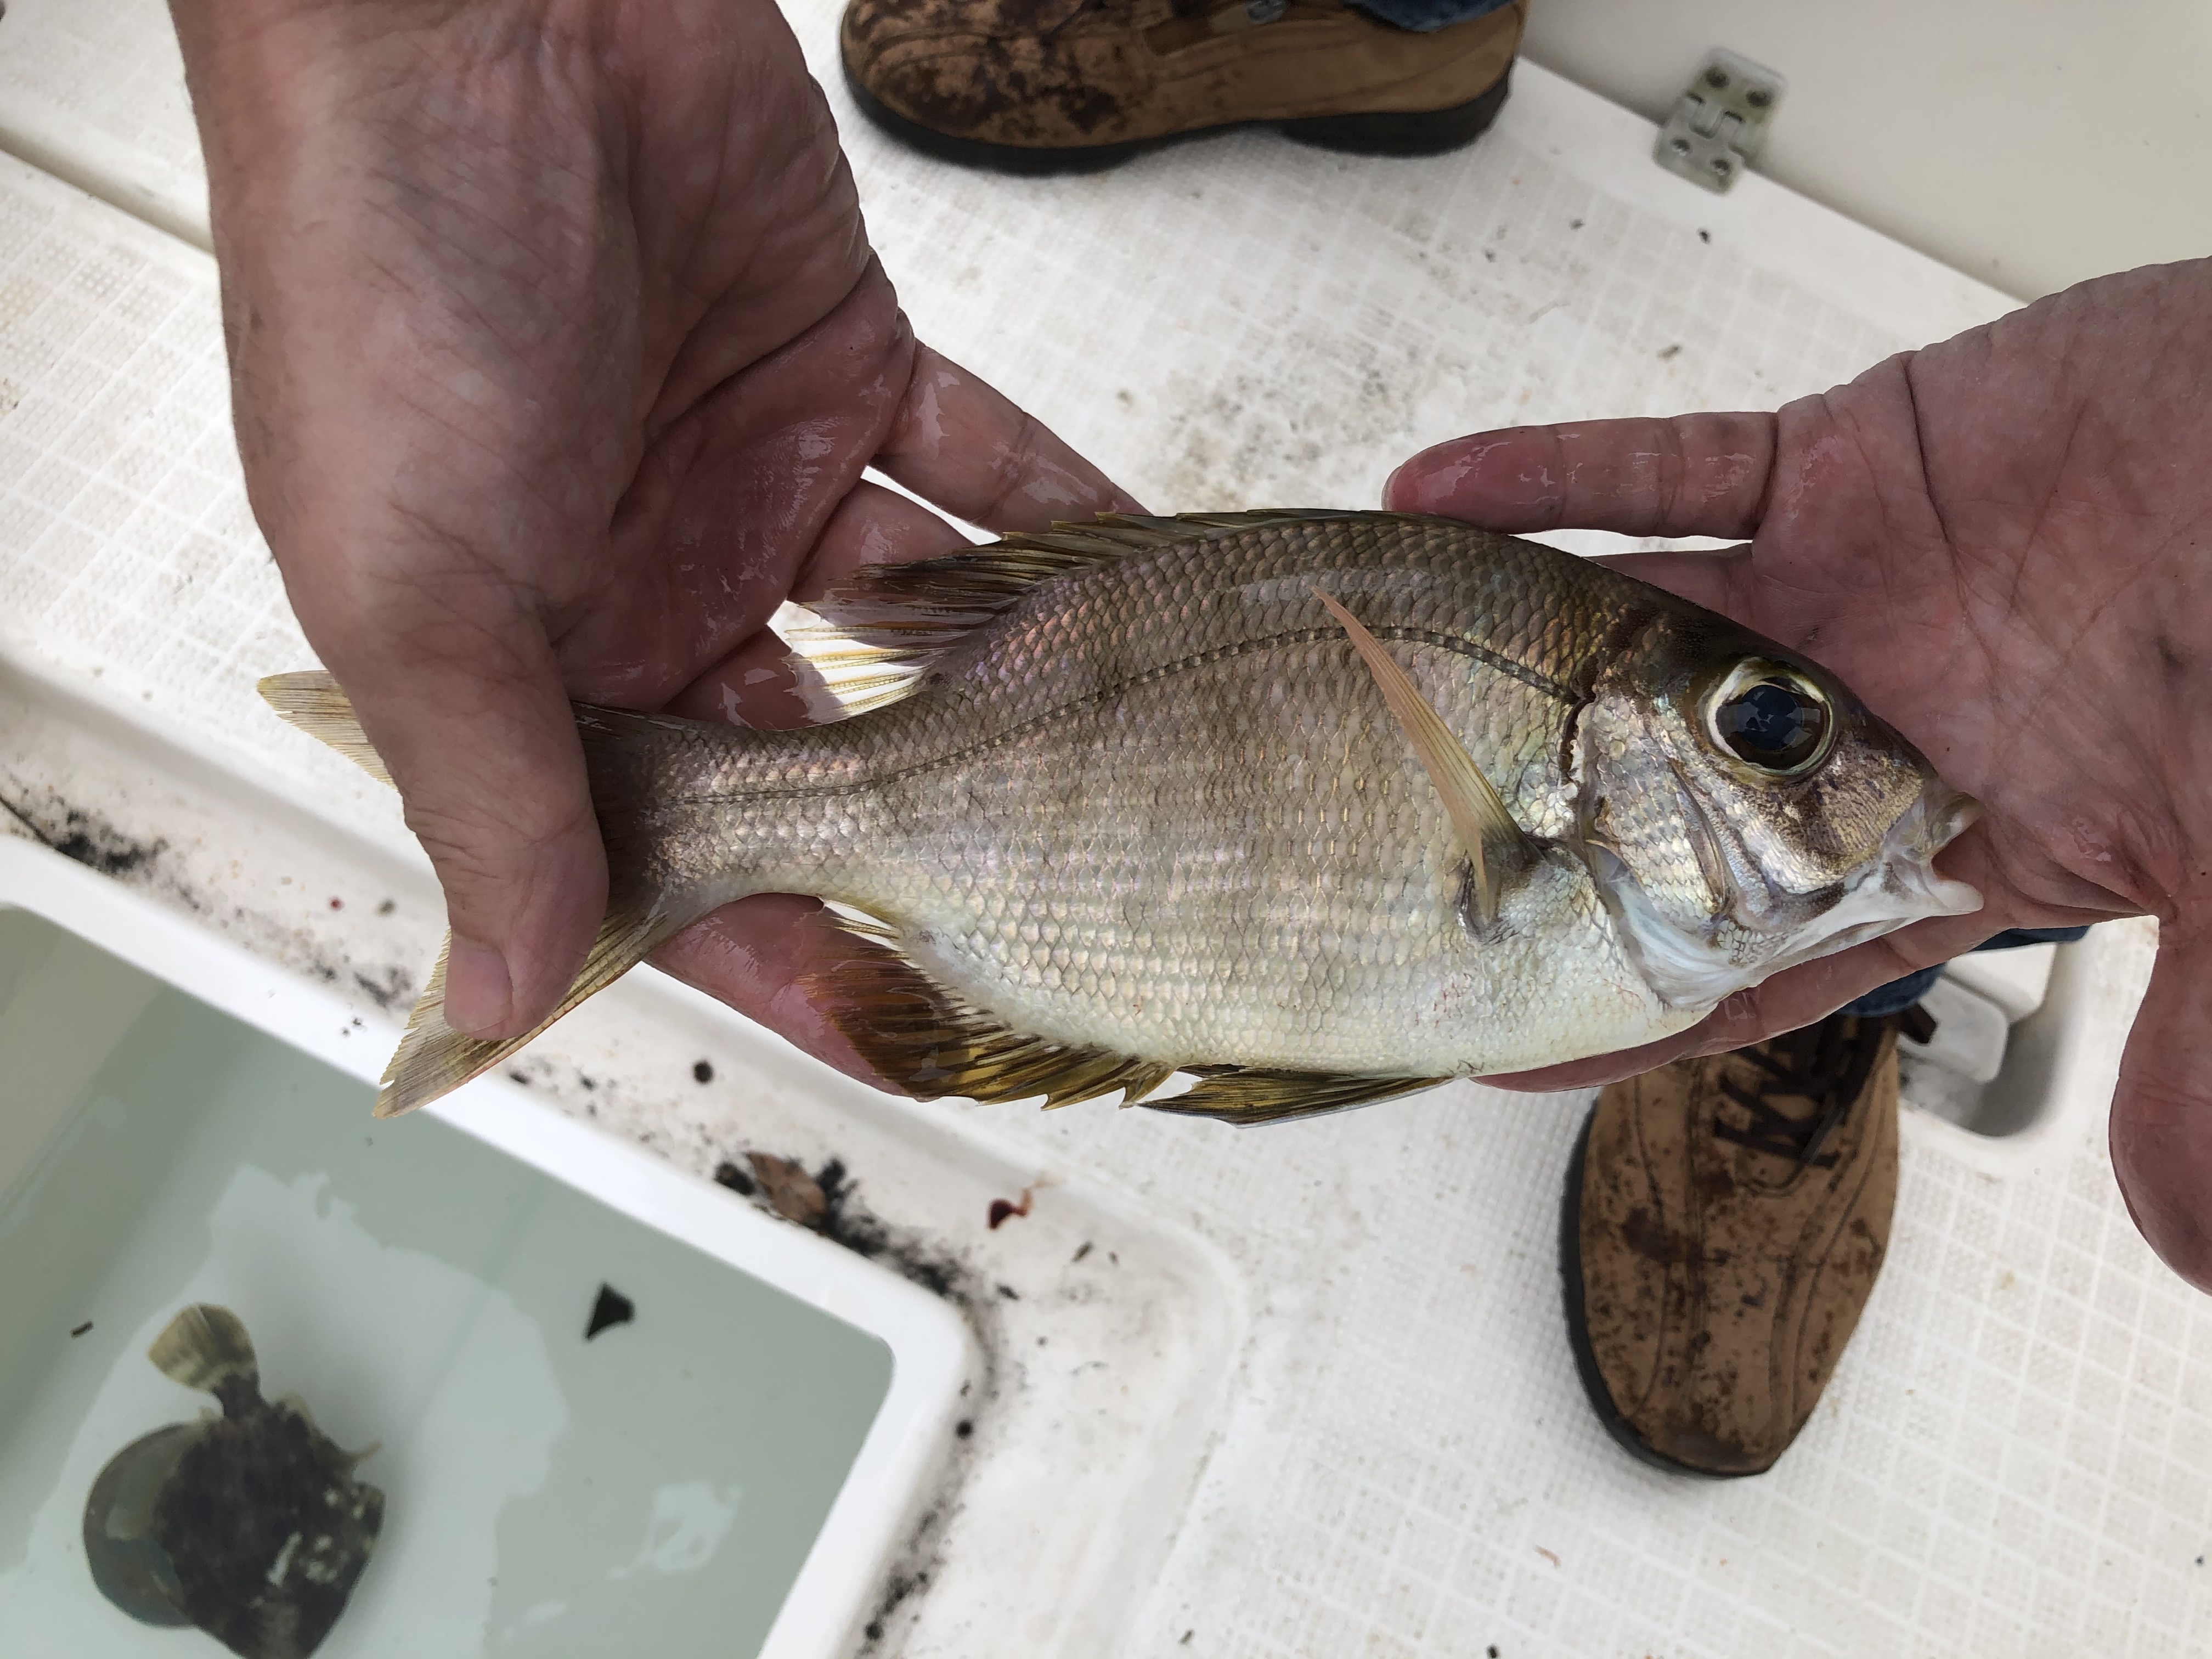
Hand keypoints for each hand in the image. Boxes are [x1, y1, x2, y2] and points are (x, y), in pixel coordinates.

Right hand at [170, 0, 1133, 1075]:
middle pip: (812, 753)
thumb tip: (512, 981)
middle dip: (916, 830)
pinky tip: (1143, 594)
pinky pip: (982, 469)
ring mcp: (766, 475)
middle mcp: (660, 580)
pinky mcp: (849, 362)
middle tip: (1051, 907)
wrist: (473, 22)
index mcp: (542, 656)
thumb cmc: (386, 283)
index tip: (888, 1031)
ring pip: (914, 625)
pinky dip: (1058, 522)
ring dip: (1010, 686)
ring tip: (1124, 767)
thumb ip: (486, 786)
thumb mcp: (415, 583)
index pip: (673, 850)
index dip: (774, 944)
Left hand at [1386, 260, 2211, 1287]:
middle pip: (1656, 800)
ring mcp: (1840, 590)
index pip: (1763, 959)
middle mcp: (1861, 722)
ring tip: (1369, 677)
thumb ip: (2203, 1048)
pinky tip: (1433, 492)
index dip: (1640, 1009)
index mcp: (1946, 836)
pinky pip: (1664, 465)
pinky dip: (1548, 473)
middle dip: (1531, 829)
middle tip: (1383, 864)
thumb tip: (2195, 1242)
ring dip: (1504, 650)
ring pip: (1630, 629)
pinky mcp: (1845, 460)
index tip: (1505, 1052)